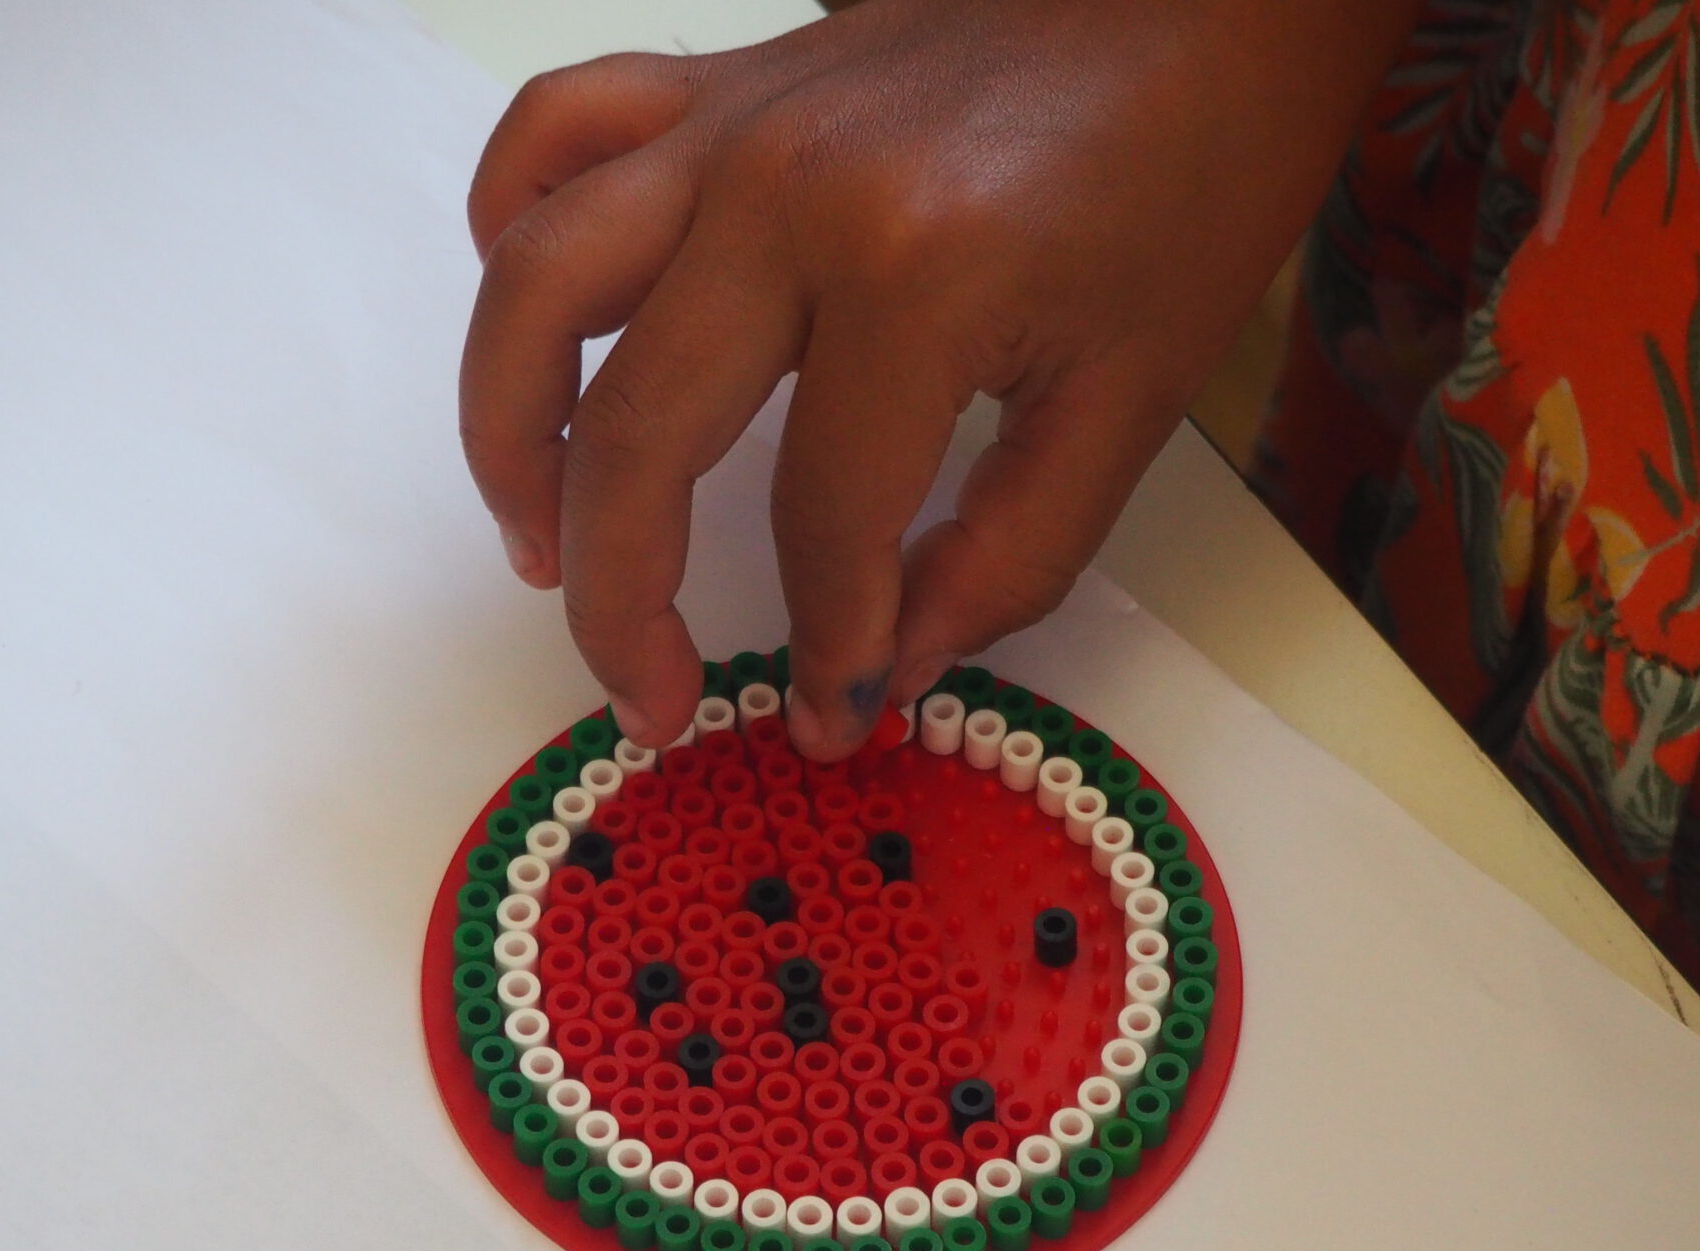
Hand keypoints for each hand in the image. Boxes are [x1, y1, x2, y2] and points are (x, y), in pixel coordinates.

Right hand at [460, 0, 1417, 756]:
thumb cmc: (1192, 175)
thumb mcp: (1135, 398)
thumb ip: (1010, 557)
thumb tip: (887, 669)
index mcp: (912, 277)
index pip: (822, 522)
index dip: (826, 648)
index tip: (836, 718)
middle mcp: (785, 197)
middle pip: (637, 437)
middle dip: (622, 604)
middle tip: (646, 701)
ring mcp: (733, 127)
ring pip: (537, 291)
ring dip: (507, 436)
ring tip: (538, 545)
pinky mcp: (717, 83)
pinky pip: (555, 139)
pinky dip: (511, 233)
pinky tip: (548, 339)